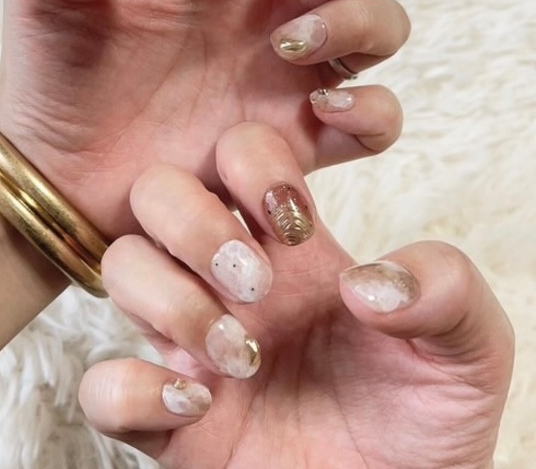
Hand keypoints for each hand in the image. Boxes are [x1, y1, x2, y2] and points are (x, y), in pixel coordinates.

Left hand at [0, 0, 408, 236]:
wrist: (61, 167)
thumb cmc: (55, 71)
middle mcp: (271, 15)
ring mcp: (288, 80)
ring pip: (386, 29)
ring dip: (359, 24)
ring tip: (285, 46)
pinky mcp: (294, 144)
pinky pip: (377, 124)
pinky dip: (371, 109)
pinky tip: (319, 106)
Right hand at [78, 124, 512, 468]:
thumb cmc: (423, 418)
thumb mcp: (467, 346)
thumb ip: (446, 291)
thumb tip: (367, 282)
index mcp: (290, 244)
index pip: (239, 151)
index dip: (255, 165)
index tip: (297, 224)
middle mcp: (228, 277)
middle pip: (158, 191)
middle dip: (194, 222)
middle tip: (254, 281)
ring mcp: (191, 340)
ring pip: (121, 266)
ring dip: (169, 301)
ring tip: (240, 354)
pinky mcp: (166, 417)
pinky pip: (103, 385)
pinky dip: (135, 389)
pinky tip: (200, 406)